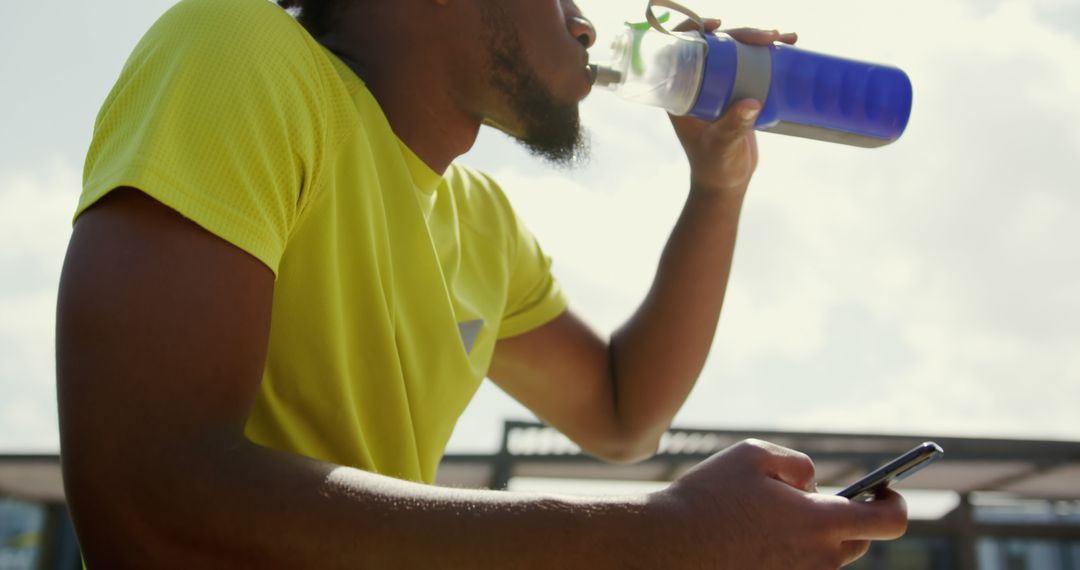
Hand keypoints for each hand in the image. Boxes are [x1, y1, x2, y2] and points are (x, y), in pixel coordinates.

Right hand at [649, 439, 907, 568]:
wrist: (666, 547)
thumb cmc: (708, 497)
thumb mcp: (754, 455)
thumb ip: (799, 464)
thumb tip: (814, 487)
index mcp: (820, 523)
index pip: (889, 522)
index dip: (894, 504)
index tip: (885, 492)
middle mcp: (818, 561)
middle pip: (857, 542)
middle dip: (845, 519)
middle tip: (810, 503)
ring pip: (825, 559)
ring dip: (811, 538)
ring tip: (768, 522)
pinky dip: (786, 556)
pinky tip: (753, 542)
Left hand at [668, 20, 797, 195]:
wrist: (727, 181)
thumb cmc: (715, 166)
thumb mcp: (721, 145)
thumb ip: (732, 127)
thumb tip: (750, 103)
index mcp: (680, 92)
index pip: (679, 51)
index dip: (693, 30)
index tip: (715, 26)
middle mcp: (698, 85)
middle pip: (715, 46)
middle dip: (740, 34)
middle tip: (766, 36)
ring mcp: (719, 87)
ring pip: (736, 52)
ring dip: (758, 40)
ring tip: (784, 37)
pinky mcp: (738, 92)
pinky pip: (752, 66)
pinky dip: (769, 55)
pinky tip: (787, 45)